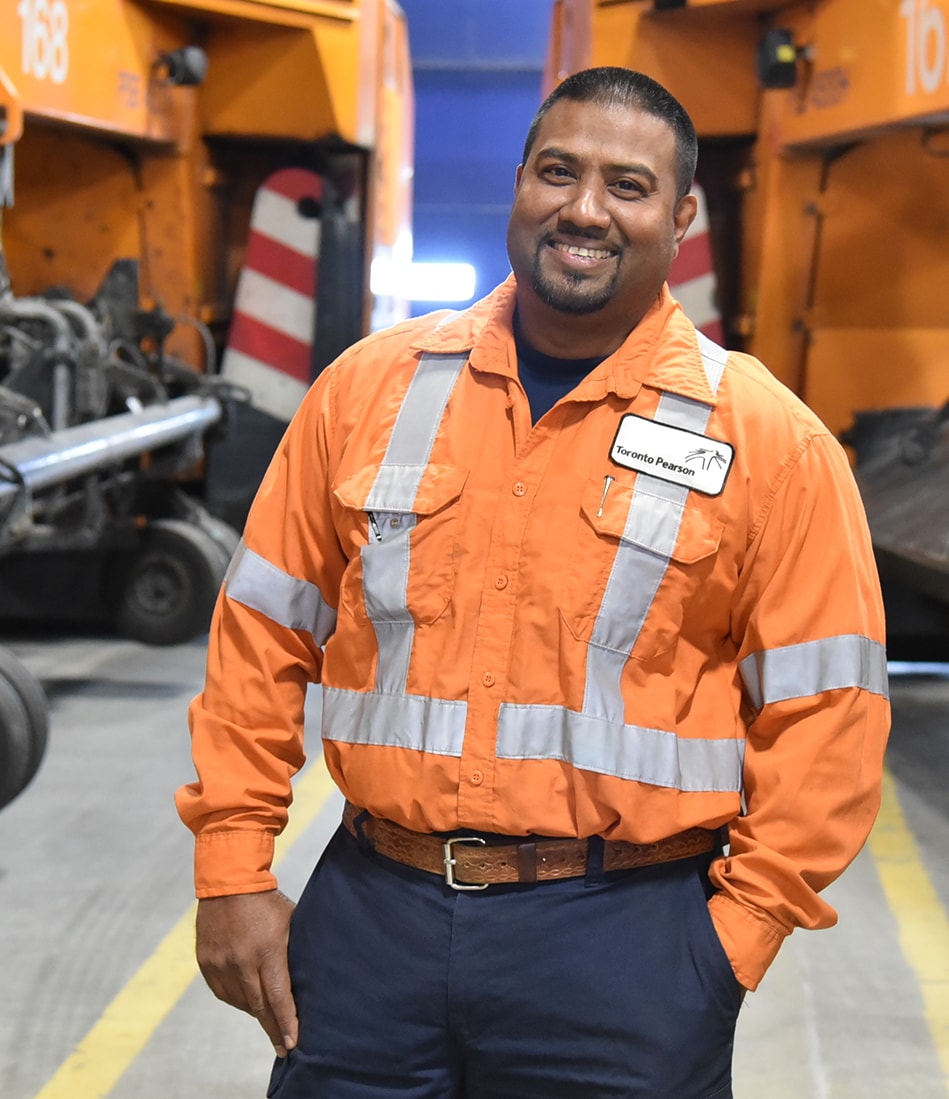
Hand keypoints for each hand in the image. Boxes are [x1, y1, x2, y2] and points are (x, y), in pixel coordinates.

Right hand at [196, 890, 297, 1056]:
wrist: (229, 882)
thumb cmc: (267, 901)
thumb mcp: (290, 921)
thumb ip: (294, 950)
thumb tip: (308, 977)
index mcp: (267, 949)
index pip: (278, 995)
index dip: (286, 1021)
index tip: (293, 1042)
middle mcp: (241, 960)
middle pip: (258, 1005)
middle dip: (273, 1028)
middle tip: (283, 1047)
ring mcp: (221, 962)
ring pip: (239, 1001)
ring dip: (255, 1013)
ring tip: (268, 1021)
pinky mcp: (206, 961)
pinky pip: (222, 992)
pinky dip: (236, 1000)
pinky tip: (247, 1002)